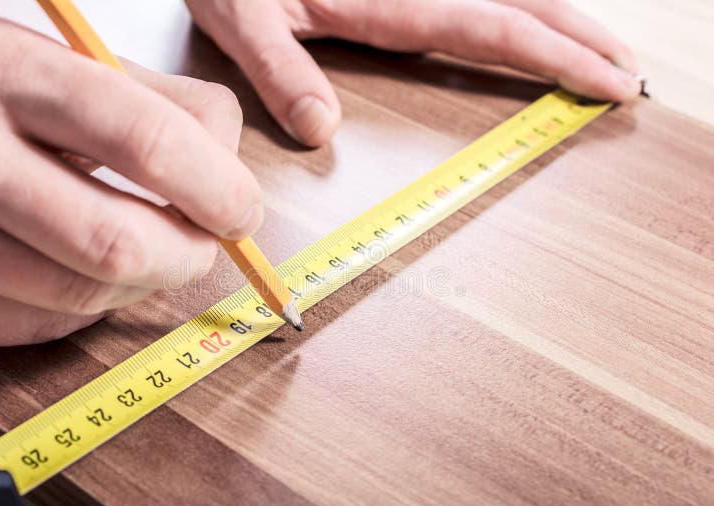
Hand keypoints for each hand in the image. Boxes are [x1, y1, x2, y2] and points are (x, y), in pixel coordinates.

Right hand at [0, 18, 263, 344]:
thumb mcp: (49, 67)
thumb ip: (151, 100)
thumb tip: (229, 158)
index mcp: (1, 66)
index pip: (147, 138)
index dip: (217, 187)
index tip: (241, 209)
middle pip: (119, 239)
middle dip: (189, 255)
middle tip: (207, 246)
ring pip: (85, 293)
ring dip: (143, 284)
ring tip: (149, 256)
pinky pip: (42, 324)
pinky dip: (87, 306)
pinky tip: (81, 271)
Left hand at [186, 0, 640, 146]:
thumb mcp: (241, 20)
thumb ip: (281, 72)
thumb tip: (323, 130)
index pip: (490, 30)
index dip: (554, 57)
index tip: (603, 82)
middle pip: (518, 6)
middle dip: (578, 39)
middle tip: (625, 73)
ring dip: (560, 21)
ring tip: (600, 51)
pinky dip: (516, 9)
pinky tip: (530, 21)